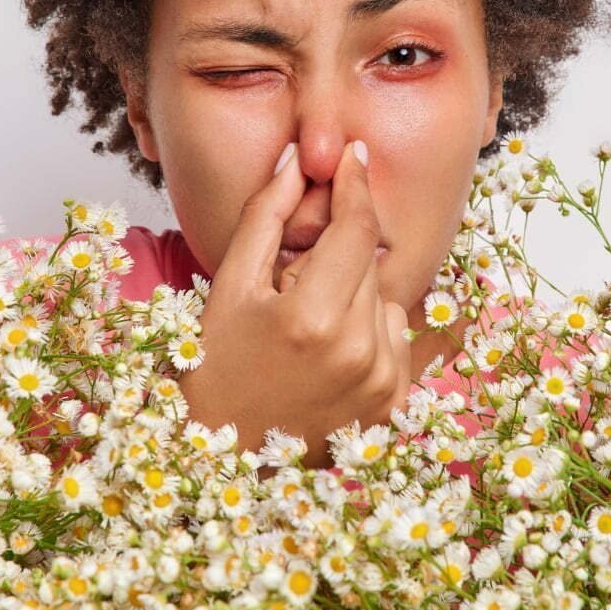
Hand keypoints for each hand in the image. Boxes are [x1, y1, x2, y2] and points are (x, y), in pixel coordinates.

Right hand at [178, 140, 411, 469]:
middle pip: (368, 263)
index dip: (354, 185)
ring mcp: (380, 384)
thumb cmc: (214, 365)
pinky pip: (396, 338)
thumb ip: (265, 215)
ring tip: (305, 330)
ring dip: (352, 297)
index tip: (353, 153)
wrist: (219, 455)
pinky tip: (327, 354)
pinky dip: (368, 332)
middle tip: (289, 289)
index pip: (356, 229)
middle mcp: (358, 353)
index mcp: (313, 319)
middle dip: (334, 258)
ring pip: (385, 299)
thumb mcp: (229, 285)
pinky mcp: (392, 406)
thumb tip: (298, 159)